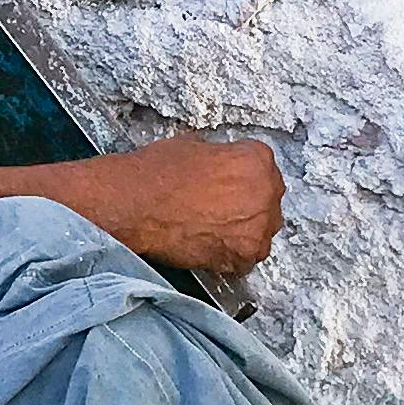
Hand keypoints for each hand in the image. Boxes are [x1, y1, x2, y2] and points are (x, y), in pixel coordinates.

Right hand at [80, 132, 285, 275]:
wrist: (135, 205)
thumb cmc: (156, 176)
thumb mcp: (194, 145)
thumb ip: (221, 157)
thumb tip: (220, 165)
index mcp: (257, 159)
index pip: (264, 168)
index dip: (244, 177)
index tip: (233, 184)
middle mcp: (264, 192)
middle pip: (268, 200)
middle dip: (249, 204)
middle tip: (223, 207)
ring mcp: (256, 227)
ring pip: (261, 231)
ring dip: (244, 231)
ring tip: (215, 228)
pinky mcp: (242, 256)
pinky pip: (247, 258)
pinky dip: (232, 255)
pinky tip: (211, 245)